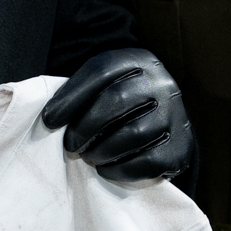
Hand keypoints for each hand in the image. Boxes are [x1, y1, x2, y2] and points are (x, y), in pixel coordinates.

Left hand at [41, 48, 192, 182]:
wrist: (164, 123)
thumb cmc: (122, 104)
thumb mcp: (104, 86)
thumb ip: (81, 94)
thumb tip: (50, 119)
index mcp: (139, 61)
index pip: (100, 71)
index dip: (70, 97)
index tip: (49, 120)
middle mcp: (162, 83)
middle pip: (117, 100)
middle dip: (85, 126)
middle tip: (69, 144)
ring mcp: (175, 115)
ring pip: (133, 134)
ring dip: (101, 150)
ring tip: (88, 156)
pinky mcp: (181, 147)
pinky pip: (147, 162)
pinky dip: (120, 169)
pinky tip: (105, 168)